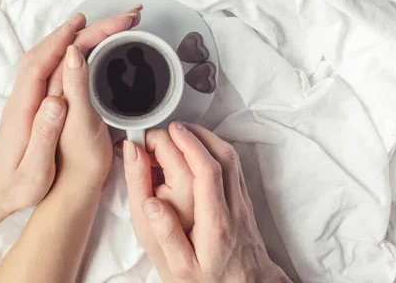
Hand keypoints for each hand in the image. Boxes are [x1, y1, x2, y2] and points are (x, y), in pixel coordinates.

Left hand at [0, 5, 142, 214]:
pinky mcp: (31, 102)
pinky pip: (46, 68)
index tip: (82, 25)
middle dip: (73, 32)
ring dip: (66, 38)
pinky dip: (62, 51)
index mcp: (23, 110)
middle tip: (105, 21)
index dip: (61, 42)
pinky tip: (76, 49)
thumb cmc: (18, 186)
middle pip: (45, 54)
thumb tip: (57, 100)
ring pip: (44, 57)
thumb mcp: (34, 170)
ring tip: (93, 24)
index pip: (41, 66)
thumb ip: (43, 135)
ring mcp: (25, 98)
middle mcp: (21, 98)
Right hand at [124, 122, 291, 282]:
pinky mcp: (244, 203)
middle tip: (172, 127)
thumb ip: (166, 235)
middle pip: (223, 156)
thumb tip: (151, 204)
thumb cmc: (213, 280)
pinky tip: (201, 150)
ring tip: (184, 132)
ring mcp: (242, 203)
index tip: (172, 132)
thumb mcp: (183, 268)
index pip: (208, 171)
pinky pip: (234, 166)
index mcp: (216, 221)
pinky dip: (216, 150)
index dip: (190, 146)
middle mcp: (233, 206)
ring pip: (232, 158)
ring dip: (208, 138)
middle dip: (196, 134)